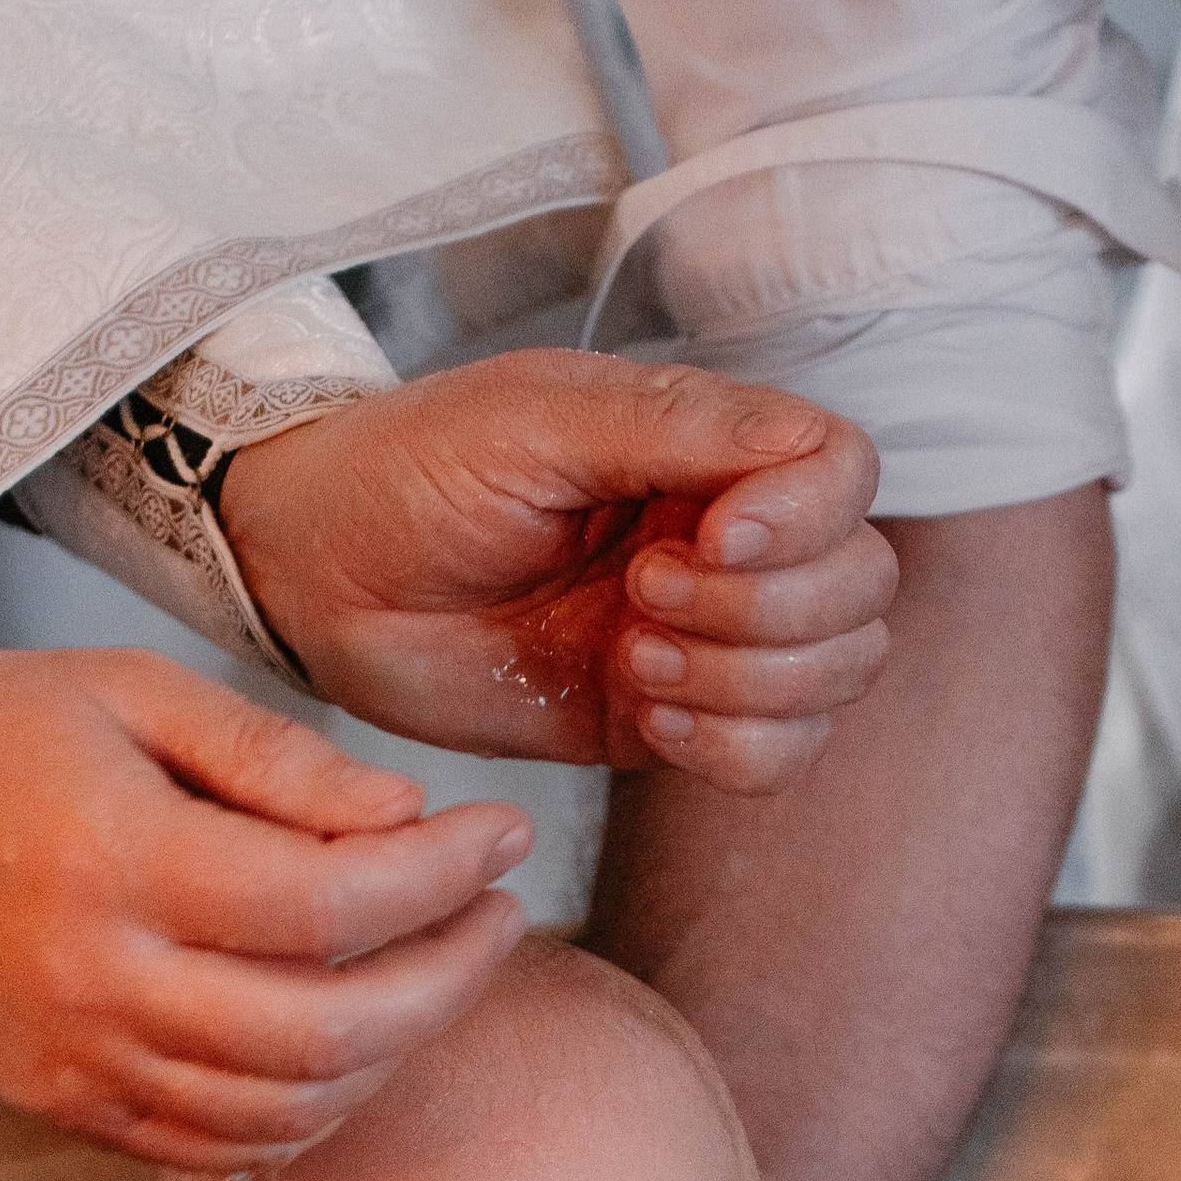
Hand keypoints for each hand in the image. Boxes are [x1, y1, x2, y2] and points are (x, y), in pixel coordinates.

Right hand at [0, 648, 529, 1166]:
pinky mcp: (72, 1108)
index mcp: (122, 860)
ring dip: (392, 1055)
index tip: (500, 838)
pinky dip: (309, 1111)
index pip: (330, 901)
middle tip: (499, 919)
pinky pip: (222, 1145)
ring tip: (434, 977)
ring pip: (289, 1106)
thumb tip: (402, 813)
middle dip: (447, 979)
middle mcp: (105, 980)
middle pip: (329, 1027)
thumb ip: (273, 757)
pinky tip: (347, 1047)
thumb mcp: (129, 691)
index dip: (441, 877)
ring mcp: (86, 1062)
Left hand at [221, 353, 893, 794]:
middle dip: (765, 613)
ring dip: (743, 682)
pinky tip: (645, 715)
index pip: (843, 474)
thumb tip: (808, 453)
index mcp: (705, 448)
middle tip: (641, 597)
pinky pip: (772, 759)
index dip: (808, 521)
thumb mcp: (536, 422)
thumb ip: (679, 429)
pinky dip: (731, 750)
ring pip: (831, 679)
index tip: (717, 539)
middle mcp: (725, 542)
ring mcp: (704, 638)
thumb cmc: (410, 472)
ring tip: (630, 656)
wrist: (321, 578)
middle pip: (859, 587)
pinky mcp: (666, 722)